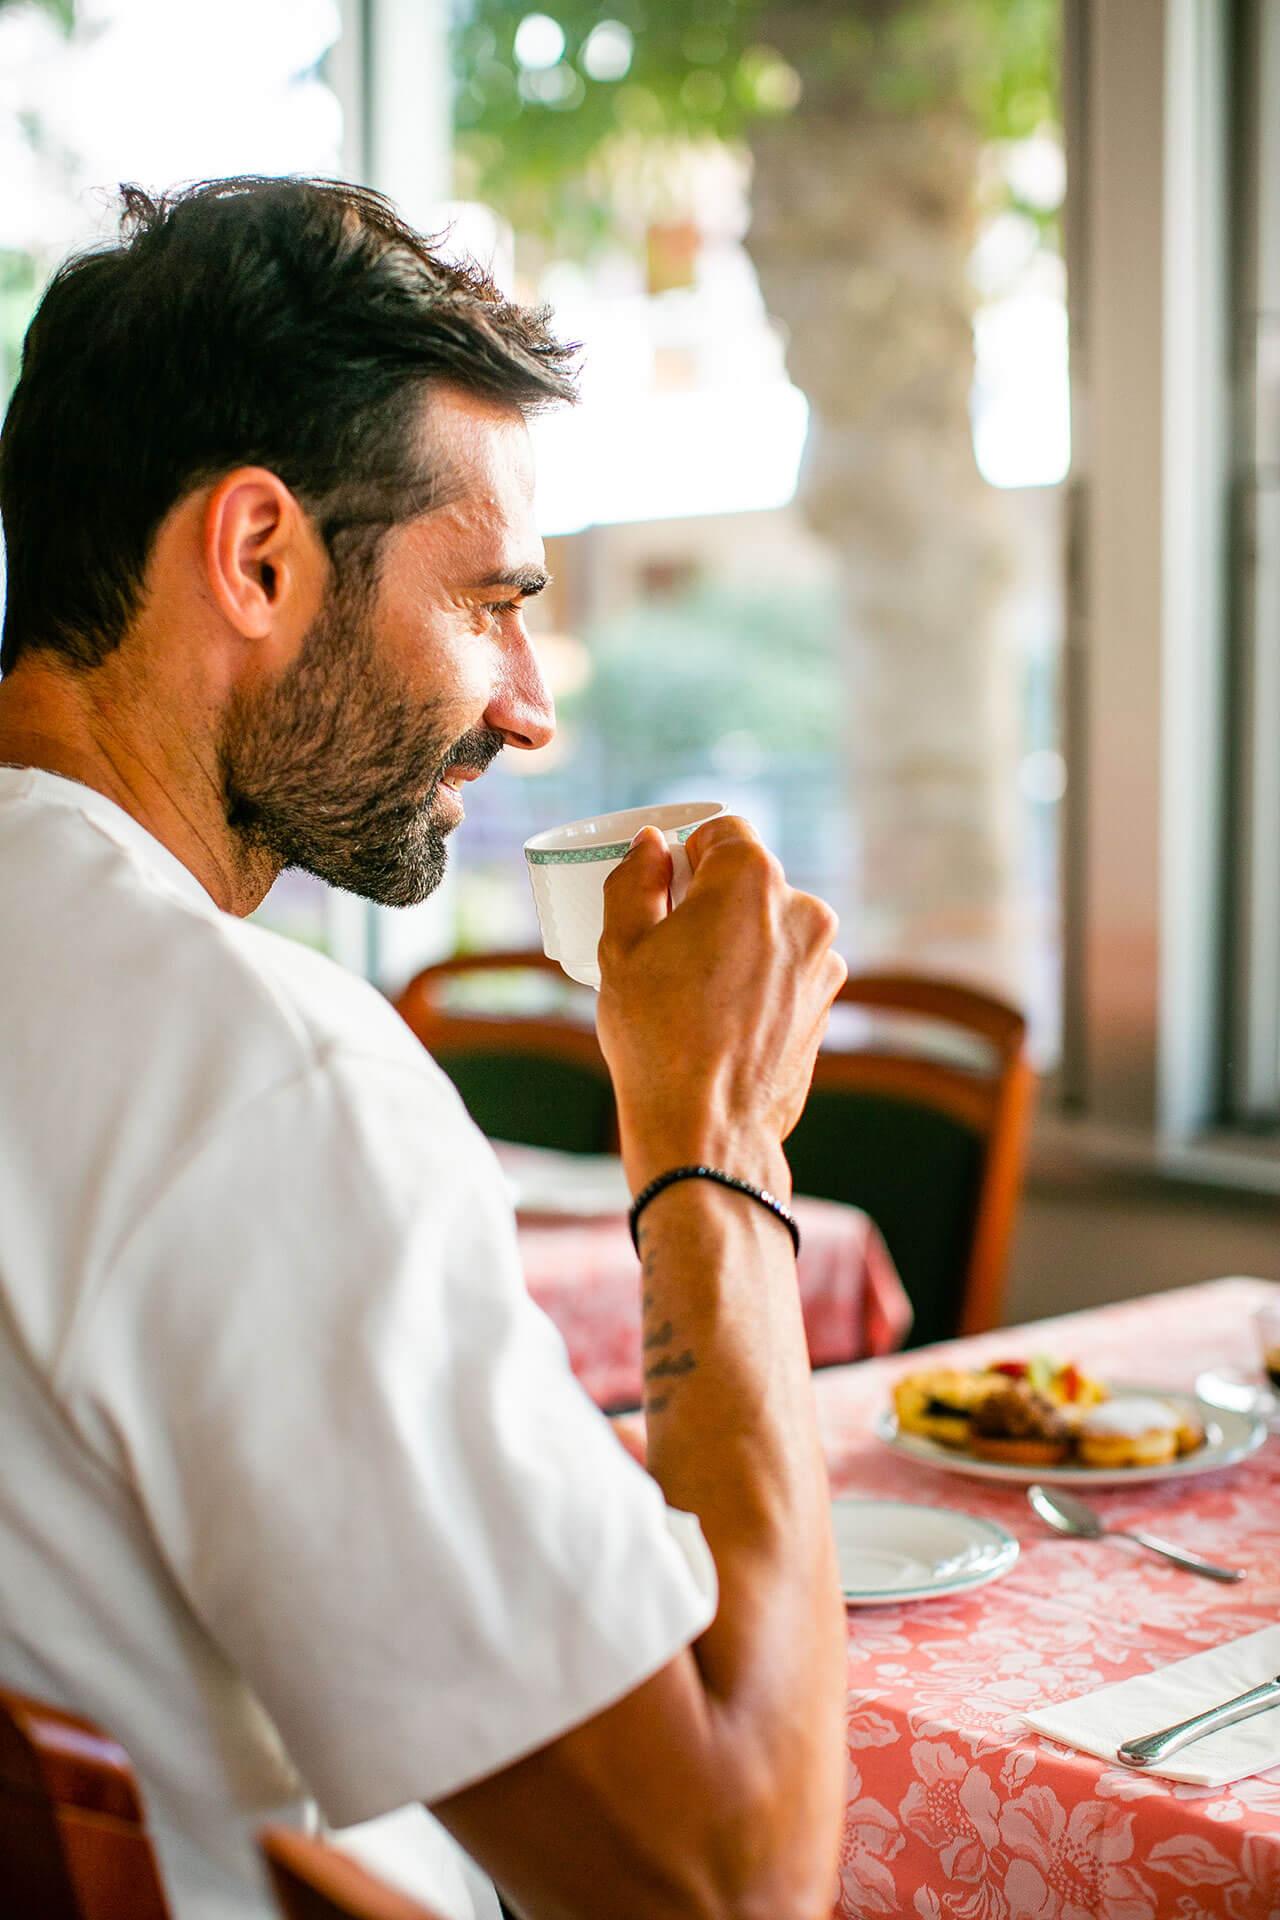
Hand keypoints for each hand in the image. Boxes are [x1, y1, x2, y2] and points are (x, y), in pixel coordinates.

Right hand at [595, 816, 845, 1189]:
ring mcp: (823, 960)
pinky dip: (759, 980)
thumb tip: (650, 847)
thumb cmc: (657, 1038)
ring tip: (695, 995)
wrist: (708, 1131)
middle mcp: (803, 910)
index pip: (722, 832)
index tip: (663, 891)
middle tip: (669, 951)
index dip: (686, 855)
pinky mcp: (827, 1003)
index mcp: (752, 881)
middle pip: (750, 882)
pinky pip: (786, 969)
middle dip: (712, 903)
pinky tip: (723, 1020)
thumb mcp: (620, 949)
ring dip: (738, 943)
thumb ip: (633, 881)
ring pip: (770, 928)